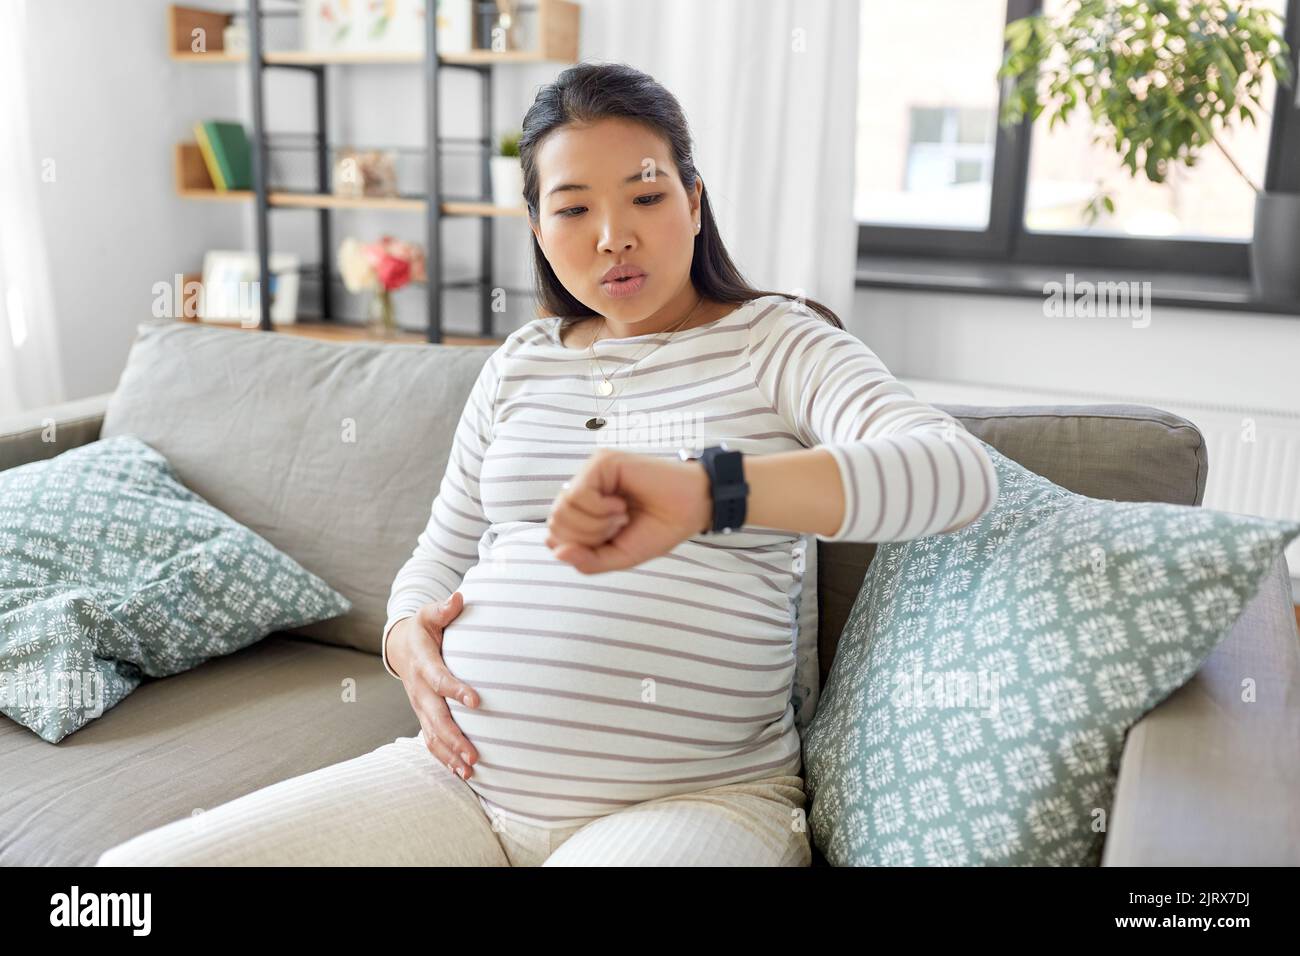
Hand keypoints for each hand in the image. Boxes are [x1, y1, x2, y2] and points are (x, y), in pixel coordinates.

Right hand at [389, 592, 478, 780]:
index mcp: (423, 664)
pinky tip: (461, 773)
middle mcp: (420, 690)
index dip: (456, 690)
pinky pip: (431, 740)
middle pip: (436, 718)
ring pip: (433, 735)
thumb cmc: (422, 628)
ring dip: (451, 754)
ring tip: (470, 770)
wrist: (401, 647)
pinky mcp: (423, 716)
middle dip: (455, 737)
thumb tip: (459, 597)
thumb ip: (443, 609)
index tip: (477, 700)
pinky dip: (444, 758)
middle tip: (474, 754)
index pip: (440, 679)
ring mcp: (420, 706)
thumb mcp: (428, 615)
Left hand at [545, 447, 712, 573]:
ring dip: (595, 523)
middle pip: (555, 523)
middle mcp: (582, 490)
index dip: (578, 548)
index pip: (554, 535)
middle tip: (618, 527)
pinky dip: (599, 509)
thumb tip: (556, 551)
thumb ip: (587, 561)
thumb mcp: (619, 557)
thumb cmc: (657, 529)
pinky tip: (621, 504)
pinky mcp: (601, 462)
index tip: (610, 541)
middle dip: (587, 537)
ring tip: (621, 515)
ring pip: (563, 509)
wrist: (691, 510)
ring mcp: (590, 473)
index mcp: (583, 512)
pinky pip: (578, 494)